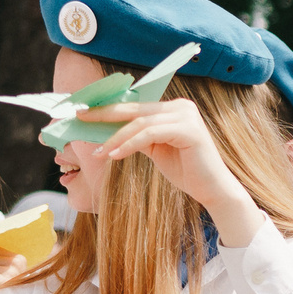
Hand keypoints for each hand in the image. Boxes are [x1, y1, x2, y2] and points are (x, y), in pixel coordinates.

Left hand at [82, 97, 258, 241]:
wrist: (212, 189)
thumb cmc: (184, 170)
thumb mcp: (154, 149)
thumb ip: (135, 136)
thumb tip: (102, 129)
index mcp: (173, 107)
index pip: (135, 104)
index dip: (108, 107)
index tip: (84, 111)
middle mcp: (181, 106)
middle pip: (134, 108)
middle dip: (104, 114)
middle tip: (80, 118)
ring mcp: (187, 116)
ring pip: (140, 122)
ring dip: (115, 137)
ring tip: (99, 152)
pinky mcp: (189, 130)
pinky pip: (150, 134)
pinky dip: (130, 144)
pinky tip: (115, 155)